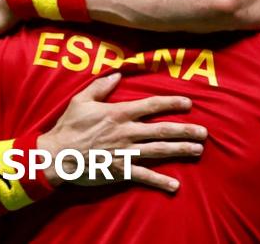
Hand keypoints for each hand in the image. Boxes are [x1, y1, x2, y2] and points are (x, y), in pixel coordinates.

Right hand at [37, 74, 206, 192]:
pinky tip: (175, 185)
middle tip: (204, 132)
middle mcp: (126, 132)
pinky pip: (143, 176)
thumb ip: (101, 87)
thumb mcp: (81, 101)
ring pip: (158, 151)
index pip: (152, 106)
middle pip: (162, 130)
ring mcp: (125, 152)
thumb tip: (117, 75)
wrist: (54, 157)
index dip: (172, 103)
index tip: (189, 103)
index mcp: (119, 114)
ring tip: (198, 150)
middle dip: (185, 130)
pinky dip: (160, 181)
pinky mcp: (120, 170)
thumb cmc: (67, 127)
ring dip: (180, 150)